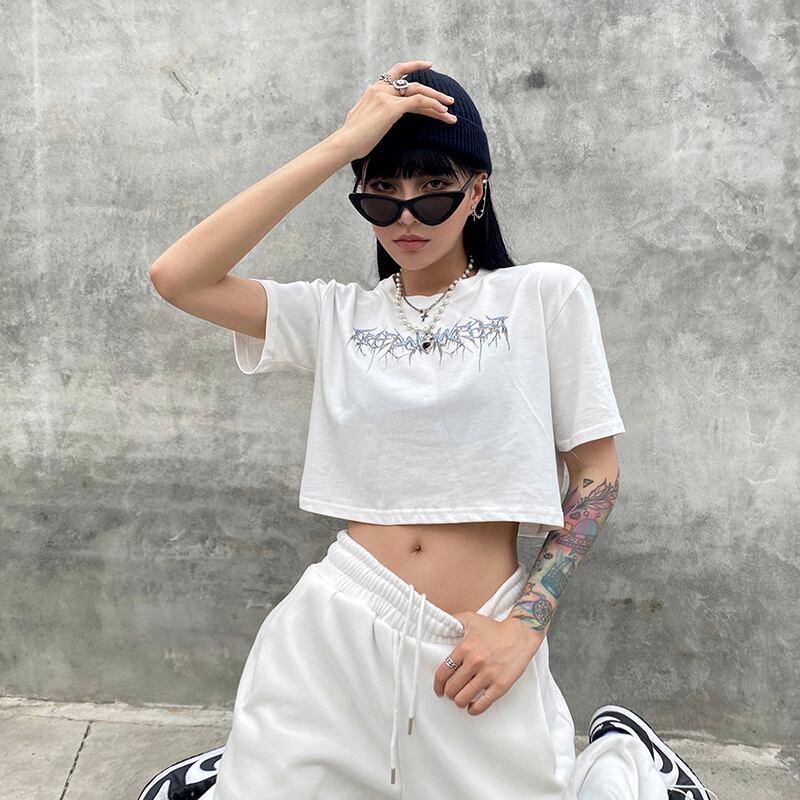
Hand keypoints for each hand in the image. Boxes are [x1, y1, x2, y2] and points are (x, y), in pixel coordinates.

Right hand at [334, 59, 456, 160]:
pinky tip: (443, 113)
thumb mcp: (358, 119)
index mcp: (373, 91)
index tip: (427, 65)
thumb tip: (367, 107)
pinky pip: (419, 102)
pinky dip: (433, 106)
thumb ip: (366, 109)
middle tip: (448, 99)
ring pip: (418, 92)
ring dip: (437, 100)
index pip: (396, 74)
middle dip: (432, 90)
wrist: (344, 143)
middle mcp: (379, 89)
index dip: (412, 67)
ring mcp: (386, 97)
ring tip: (451, 110)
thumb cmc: (351, 139)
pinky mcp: (392, 108)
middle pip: (411, 83)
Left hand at [433, 613, 544, 715]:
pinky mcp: (500, 685)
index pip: (443, 673)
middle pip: (452, 688)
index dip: (437, 685)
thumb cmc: (496, 628)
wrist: (520, 635)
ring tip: (461, 699)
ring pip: (464, 698)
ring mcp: (488, 675)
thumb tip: (440, 625)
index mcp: (464, 648)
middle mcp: (475, 662)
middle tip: (451, 692)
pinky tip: (472, 707)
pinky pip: (483, 704)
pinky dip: (474, 709)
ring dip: (459, 701)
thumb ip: (453, 620)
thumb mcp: (470, 619)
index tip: (438, 689)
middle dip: (449, 693)